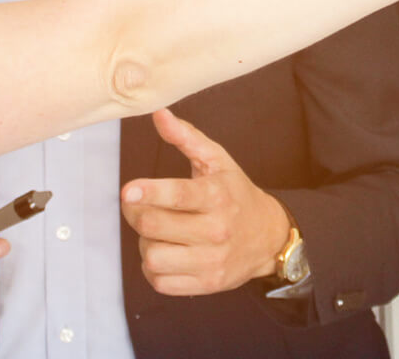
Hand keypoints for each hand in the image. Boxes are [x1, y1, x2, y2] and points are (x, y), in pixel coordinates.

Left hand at [120, 108, 292, 295]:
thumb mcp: (217, 160)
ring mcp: (212, 260)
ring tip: (156, 232)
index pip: (179, 196)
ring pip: (153, 257)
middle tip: (137, 205)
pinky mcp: (207, 284)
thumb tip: (159, 114)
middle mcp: (216, 230)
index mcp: (217, 195)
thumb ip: (186, 137)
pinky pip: (160, 282)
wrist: (269, 236)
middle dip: (136, 213)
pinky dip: (153, 269)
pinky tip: (164, 252)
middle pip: (154, 226)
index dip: (150, 192)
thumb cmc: (235, 193)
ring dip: (145, 243)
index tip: (129, 191)